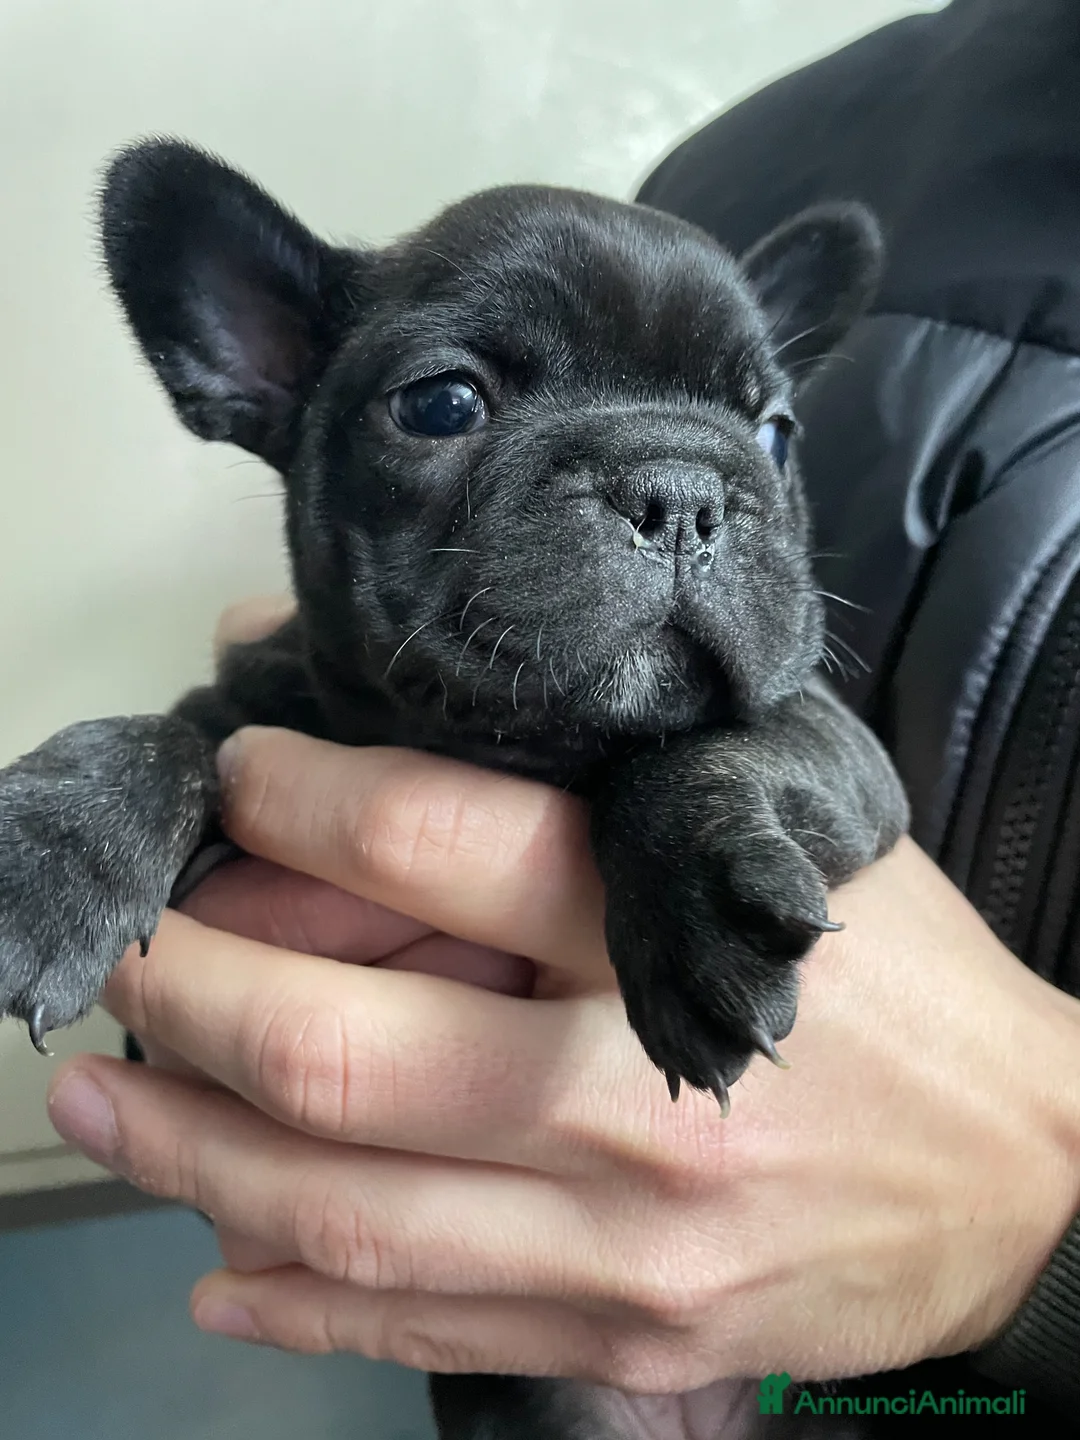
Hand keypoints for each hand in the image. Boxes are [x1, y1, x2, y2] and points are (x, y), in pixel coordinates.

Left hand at [44, 611, 1079, 1390]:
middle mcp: (636, 1094)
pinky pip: (418, 1328)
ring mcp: (623, 1241)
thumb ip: (600, 779)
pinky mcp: (626, 1339)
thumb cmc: (903, 984)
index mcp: (680, 929)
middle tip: (120, 953)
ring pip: (342, 1210)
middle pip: (344, 1047)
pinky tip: (213, 1265)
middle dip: (192, 991)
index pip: (436, 841)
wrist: (1031, 1174)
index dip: (299, 797)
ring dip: (187, 1153)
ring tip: (99, 1103)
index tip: (240, 777)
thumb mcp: (780, 833)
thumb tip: (412, 708)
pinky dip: (293, 1301)